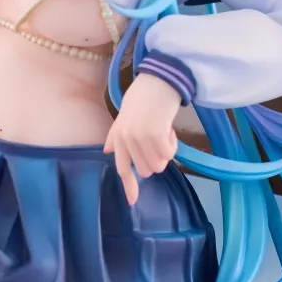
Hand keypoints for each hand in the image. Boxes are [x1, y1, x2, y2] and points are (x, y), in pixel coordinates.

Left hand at [103, 73, 180, 205]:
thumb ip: (116, 135)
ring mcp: (140, 138)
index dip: (129, 186)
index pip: (123, 168)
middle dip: (156, 158)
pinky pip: (170, 154)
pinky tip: (169, 127)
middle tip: (158, 139)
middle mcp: (127, 140)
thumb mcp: (124, 115)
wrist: (158, 80)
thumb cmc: (142, 96)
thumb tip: (108, 150)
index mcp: (118, 137)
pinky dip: (173, 143)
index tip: (132, 202)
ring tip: (163, 131)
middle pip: (147, 170)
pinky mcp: (156, 135)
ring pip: (160, 164)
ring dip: (166, 150)